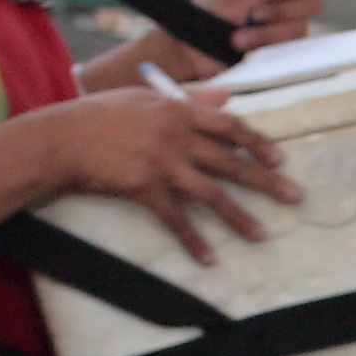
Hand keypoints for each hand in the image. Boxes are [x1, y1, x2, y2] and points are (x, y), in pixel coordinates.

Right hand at [32, 76, 290, 261]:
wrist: (61, 139)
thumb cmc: (100, 115)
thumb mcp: (146, 97)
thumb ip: (189, 99)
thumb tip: (226, 97)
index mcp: (178, 111)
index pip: (229, 125)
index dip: (257, 142)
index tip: (280, 157)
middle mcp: (176, 136)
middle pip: (230, 160)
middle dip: (266, 180)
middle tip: (294, 197)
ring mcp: (161, 163)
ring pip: (211, 193)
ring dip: (238, 217)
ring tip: (262, 235)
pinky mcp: (144, 188)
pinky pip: (175, 218)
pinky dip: (193, 240)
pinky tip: (209, 258)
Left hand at [198, 0, 327, 56]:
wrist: (191, 49)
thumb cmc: (208, 14)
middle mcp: (284, 2)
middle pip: (313, 2)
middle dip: (282, 10)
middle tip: (254, 13)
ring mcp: (283, 28)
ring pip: (301, 28)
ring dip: (268, 33)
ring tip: (238, 37)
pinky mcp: (280, 52)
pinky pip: (292, 49)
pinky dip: (266, 46)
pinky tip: (247, 48)